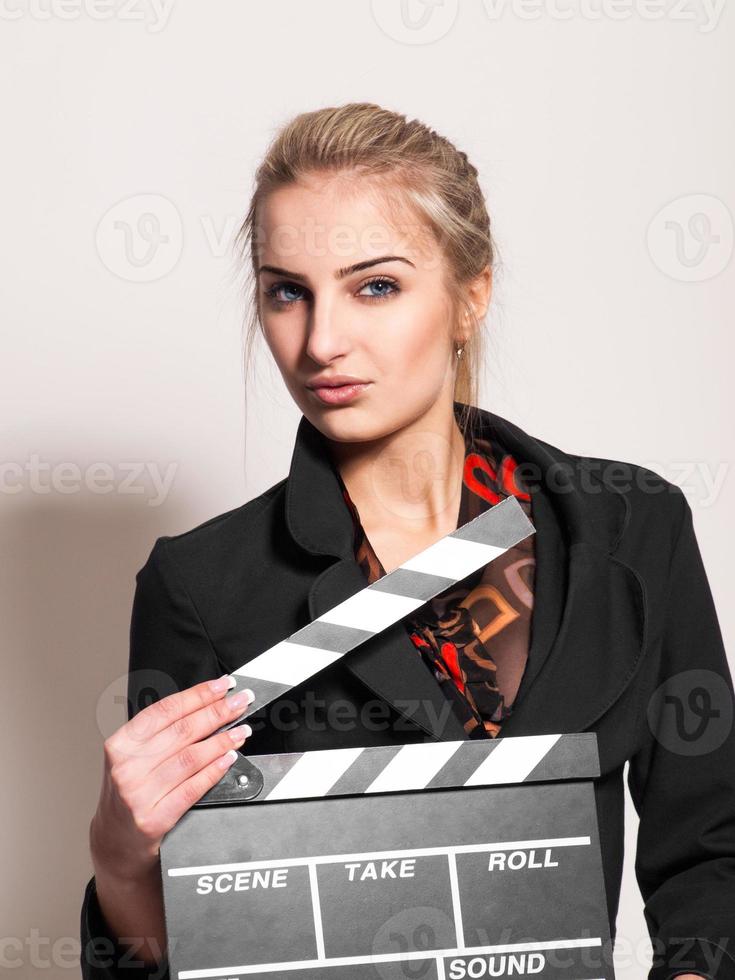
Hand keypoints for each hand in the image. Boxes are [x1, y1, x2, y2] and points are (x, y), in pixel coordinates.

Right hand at [89, 675, 253, 881]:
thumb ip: (160, 733)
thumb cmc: (128, 793)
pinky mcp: (154, 819)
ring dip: (222, 740)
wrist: (114, 841)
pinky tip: (228, 758)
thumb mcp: (132, 757)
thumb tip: (204, 705)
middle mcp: (127, 768)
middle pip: (183, 730)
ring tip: (241, 730)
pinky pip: (192, 788)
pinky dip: (215, 770)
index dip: (198, 694)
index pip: (165, 710)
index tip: (221, 685)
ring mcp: (139, 794)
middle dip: (218, 711)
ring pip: (191, 757)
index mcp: (121, 745)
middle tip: (240, 701)